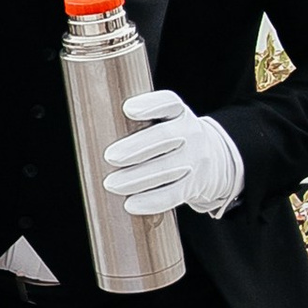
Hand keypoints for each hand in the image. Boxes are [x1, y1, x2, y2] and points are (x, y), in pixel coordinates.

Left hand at [102, 88, 243, 218]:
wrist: (215, 161)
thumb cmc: (172, 139)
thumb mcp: (166, 122)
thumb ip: (138, 124)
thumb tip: (91, 134)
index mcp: (179, 112)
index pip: (168, 102)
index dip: (150, 105)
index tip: (128, 109)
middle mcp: (190, 132)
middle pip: (164, 137)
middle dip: (135, 148)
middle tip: (109, 157)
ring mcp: (195, 159)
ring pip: (166, 169)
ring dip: (136, 178)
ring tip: (111, 184)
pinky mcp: (194, 185)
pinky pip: (173, 194)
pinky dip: (151, 200)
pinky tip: (131, 204)